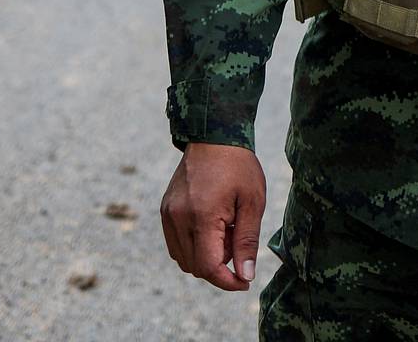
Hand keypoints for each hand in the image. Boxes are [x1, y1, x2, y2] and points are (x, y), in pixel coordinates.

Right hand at [160, 143, 265, 291]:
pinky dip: (193, 246)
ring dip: (205, 257)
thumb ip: (247, 242)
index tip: (245, 281)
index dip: (227, 281)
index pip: (208, 267)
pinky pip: (176, 244)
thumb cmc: (238, 166)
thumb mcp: (252, 202)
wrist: (214, 135)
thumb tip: (245, 276)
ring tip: (225, 230)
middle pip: (195, 267)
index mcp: (202, 215)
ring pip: (183, 259)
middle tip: (237, 240)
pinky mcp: (165, 209)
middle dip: (219, 265)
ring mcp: (168, 213)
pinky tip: (211, 226)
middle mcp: (178, 217)